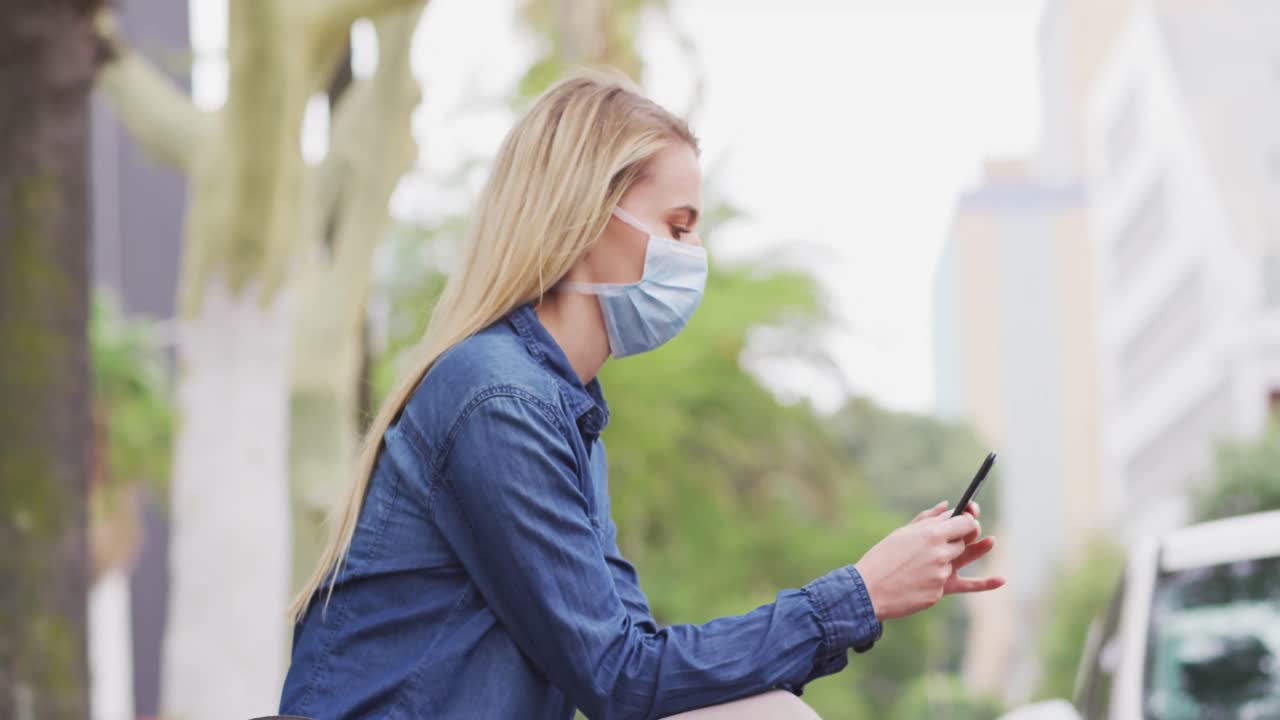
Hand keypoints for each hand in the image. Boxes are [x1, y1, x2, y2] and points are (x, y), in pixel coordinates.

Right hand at [854, 508, 1002, 621]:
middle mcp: (941, 553)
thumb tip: (947, 506)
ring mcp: (942, 574)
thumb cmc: (882, 558)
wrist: (868, 590)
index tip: (970, 516)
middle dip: (963, 538)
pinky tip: (1001, 580)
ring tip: (990, 542)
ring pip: (957, 562)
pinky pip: (953, 583)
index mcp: (931, 534)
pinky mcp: (939, 593)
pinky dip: (978, 582)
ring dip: (953, 556)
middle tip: (961, 533)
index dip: (970, 519)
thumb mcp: (902, 533)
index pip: (965, 523)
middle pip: (964, 542)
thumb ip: (928, 519)